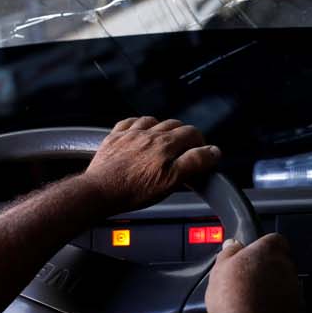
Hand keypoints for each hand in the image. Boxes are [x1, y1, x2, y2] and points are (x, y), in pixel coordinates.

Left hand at [81, 117, 220, 213]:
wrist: (99, 191)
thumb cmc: (133, 190)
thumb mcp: (171, 182)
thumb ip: (194, 163)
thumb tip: (212, 151)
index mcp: (165, 144)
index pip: (192, 133)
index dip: (201, 143)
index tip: (201, 152)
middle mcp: (149, 134)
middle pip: (175, 124)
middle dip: (184, 135)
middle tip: (185, 150)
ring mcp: (130, 133)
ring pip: (153, 121)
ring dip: (162, 128)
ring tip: (164, 141)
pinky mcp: (115, 137)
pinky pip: (130, 122)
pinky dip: (138, 124)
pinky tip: (139, 132)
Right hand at [205, 234, 301, 312]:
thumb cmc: (234, 297)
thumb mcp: (220, 268)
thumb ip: (229, 252)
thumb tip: (232, 245)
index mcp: (269, 250)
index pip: (275, 240)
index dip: (263, 248)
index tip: (253, 257)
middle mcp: (287, 267)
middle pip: (281, 263)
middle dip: (268, 270)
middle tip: (249, 281)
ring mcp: (295, 289)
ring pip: (285, 285)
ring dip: (274, 290)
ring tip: (252, 302)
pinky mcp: (299, 311)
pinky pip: (288, 305)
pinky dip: (278, 309)